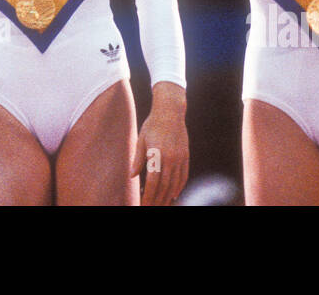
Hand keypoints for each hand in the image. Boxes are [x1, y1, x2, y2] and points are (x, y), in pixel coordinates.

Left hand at [132, 82, 188, 205]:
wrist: (171, 111)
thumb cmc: (152, 124)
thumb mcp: (141, 139)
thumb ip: (138, 159)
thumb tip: (132, 175)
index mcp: (157, 154)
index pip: (153, 182)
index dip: (149, 196)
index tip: (144, 204)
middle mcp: (171, 158)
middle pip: (165, 186)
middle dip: (158, 199)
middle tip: (152, 208)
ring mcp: (180, 158)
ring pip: (175, 183)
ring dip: (168, 196)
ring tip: (162, 205)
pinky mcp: (186, 156)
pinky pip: (184, 176)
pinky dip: (179, 187)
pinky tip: (174, 194)